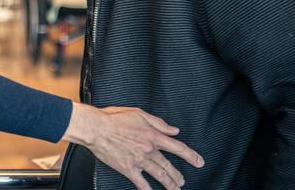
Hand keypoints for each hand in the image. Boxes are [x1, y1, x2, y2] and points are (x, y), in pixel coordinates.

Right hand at [62, 103, 203, 189]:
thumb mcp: (139, 113)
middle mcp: (149, 149)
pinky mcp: (127, 168)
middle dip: (178, 175)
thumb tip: (173, 130)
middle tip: (182, 180)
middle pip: (169, 165)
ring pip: (159, 175)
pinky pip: (141, 183)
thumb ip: (158, 122)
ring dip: (169, 183)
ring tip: (176, 188)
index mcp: (153, 135)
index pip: (178, 147)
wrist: (95, 128)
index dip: (191, 156)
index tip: (199, 162)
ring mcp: (139, 160)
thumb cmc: (114, 118)